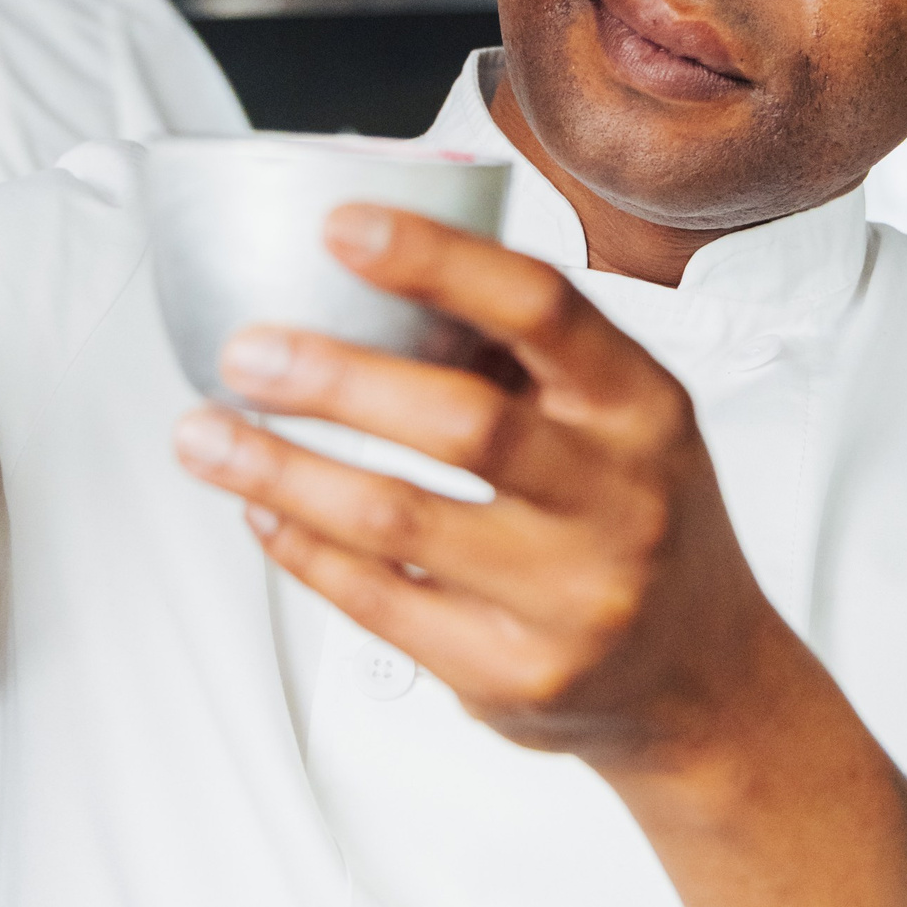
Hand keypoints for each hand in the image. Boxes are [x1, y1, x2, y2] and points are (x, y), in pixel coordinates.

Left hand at [172, 202, 906, 906]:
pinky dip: (304, 548)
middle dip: (335, 379)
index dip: (436, 259)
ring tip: (204, 435)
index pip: (543, 309)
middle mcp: (620, 500)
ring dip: (283, 469)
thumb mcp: (623, 418)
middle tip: (244, 352)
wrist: (702, 679)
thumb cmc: (638, 516)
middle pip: (465, 423)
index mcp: (643, 408)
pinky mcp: (512, 674)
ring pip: (399, 519)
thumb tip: (371, 255)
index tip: (340, 227)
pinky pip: (380, 601)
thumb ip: (523, 351)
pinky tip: (261, 509)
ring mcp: (570, 597)